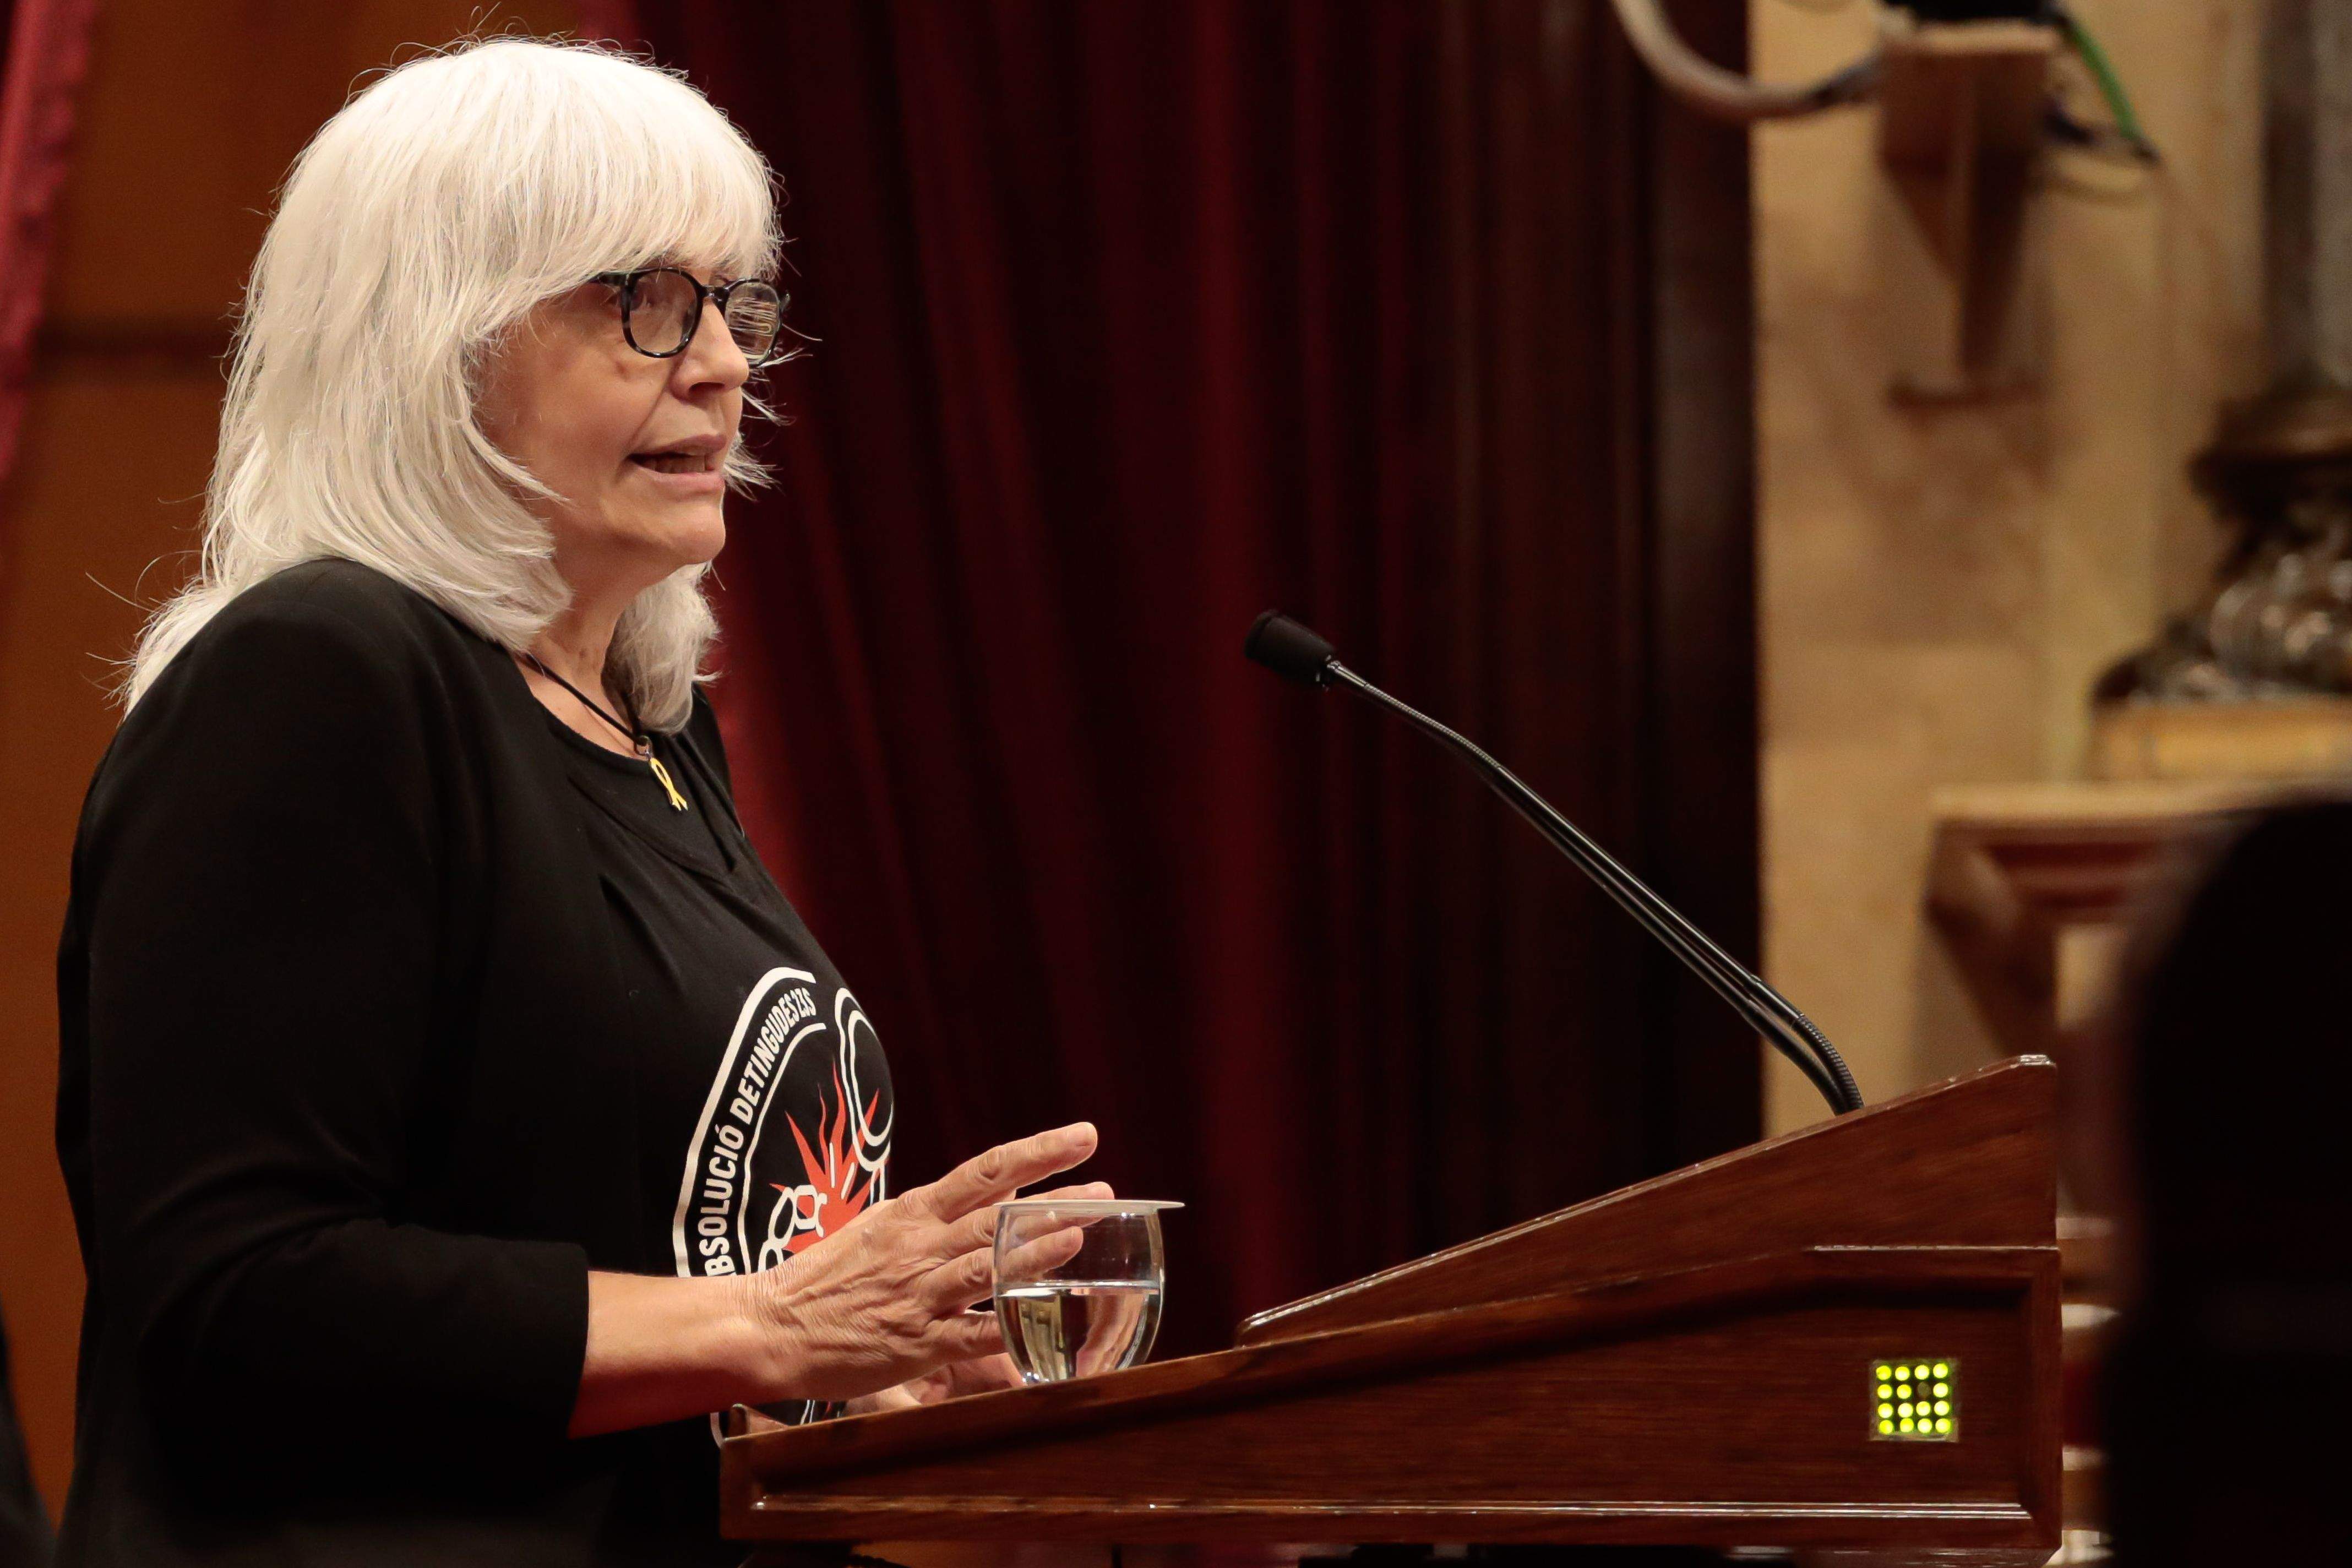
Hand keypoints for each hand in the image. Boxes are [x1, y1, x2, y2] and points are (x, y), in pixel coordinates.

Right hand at [743, 1122, 1107, 1403]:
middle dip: (1055, 1203)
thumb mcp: (888, 1225)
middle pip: (997, 1216)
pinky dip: (1005, 1325)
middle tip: (1107, 1194)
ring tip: (1079, 1239)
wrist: (771, 1324)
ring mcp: (917, 1294)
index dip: (1039, 1152)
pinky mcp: (913, 1343)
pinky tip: (1040, 1318)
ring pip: (984, 1267)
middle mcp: (920, 1246)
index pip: (987, 1170)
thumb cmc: (831, 1276)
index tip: (1085, 1136)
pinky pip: (968, 1334)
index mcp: (915, 1212)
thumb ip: (948, 1206)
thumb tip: (1012, 1183)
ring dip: (1033, 1253)